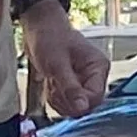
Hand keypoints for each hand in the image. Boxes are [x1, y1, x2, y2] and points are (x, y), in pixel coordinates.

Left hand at [24, 4, 109, 118]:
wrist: (38, 28)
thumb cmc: (50, 37)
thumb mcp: (57, 64)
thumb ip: (70, 87)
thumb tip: (82, 108)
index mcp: (98, 67)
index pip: (96, 97)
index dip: (79, 102)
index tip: (62, 94)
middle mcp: (94, 76)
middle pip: (87, 105)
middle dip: (67, 100)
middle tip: (54, 85)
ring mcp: (83, 82)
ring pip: (75, 107)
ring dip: (59, 100)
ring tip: (51, 81)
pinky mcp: (72, 86)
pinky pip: (66, 104)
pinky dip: (54, 98)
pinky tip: (50, 84)